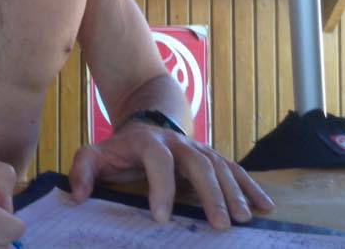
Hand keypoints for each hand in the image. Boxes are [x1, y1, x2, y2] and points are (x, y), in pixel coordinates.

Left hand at [68, 123, 273, 229]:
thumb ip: (84, 171)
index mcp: (148, 142)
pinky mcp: (212, 155)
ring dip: (234, 193)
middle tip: (219, 225)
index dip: (160, 187)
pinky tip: (265, 206)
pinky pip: (235, 169)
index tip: (161, 217)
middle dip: (210, 193)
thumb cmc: (119, 148)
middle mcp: (177, 142)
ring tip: (243, 220)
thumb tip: (79, 197)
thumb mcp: (95, 153)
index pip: (157, 160)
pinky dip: (251, 186)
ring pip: (220, 166)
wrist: (145, 119)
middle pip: (198, 162)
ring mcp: (198, 147)